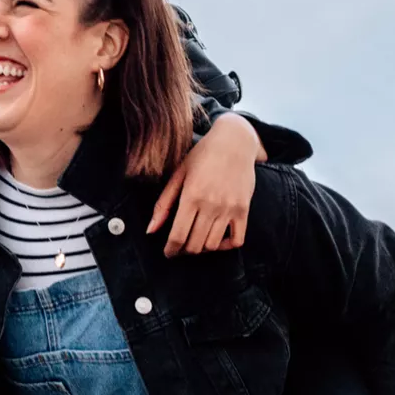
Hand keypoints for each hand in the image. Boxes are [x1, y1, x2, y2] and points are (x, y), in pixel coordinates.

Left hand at [149, 113, 259, 255]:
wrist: (234, 142)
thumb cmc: (201, 156)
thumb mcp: (178, 175)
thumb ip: (163, 204)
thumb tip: (150, 230)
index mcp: (191, 196)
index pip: (178, 236)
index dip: (171, 250)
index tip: (168, 253)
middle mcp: (211, 205)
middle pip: (195, 244)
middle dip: (184, 250)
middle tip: (180, 247)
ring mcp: (230, 208)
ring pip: (213, 245)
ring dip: (202, 249)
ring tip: (195, 241)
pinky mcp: (244, 209)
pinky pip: (237, 240)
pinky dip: (225, 246)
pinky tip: (216, 240)